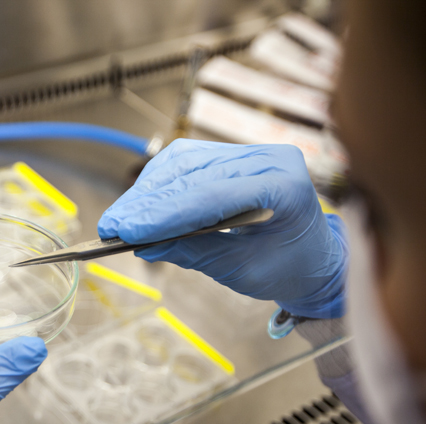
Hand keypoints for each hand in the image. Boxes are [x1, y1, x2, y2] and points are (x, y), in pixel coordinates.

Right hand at [99, 140, 346, 317]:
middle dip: (147, 202)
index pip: (212, 194)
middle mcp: (268, 157)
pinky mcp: (231, 155)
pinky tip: (139, 204)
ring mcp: (250, 151)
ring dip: (146, 190)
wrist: (314, 257)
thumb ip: (194, 253)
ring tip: (119, 219)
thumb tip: (144, 246)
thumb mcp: (241, 271)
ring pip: (183, 162)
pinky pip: (186, 161)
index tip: (126, 230)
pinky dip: (158, 183)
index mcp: (284, 185)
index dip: (164, 212)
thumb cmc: (288, 267)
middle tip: (111, 227)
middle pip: (192, 173)